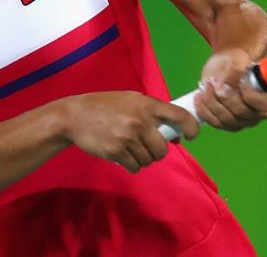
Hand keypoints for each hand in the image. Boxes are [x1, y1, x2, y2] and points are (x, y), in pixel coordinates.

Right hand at [59, 91, 199, 172]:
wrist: (74, 116)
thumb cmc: (106, 106)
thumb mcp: (131, 101)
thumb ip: (153, 114)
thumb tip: (175, 137)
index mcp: (147, 104)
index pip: (178, 115)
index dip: (191, 127)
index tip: (191, 136)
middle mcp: (140, 120)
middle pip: (162, 149)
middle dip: (157, 152)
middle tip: (147, 146)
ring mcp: (128, 137)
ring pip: (149, 160)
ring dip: (143, 159)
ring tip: (131, 149)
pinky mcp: (116, 151)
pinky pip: (135, 166)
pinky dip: (132, 165)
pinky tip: (123, 155)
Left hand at [195, 48, 266, 131]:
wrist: (225, 67)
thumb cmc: (236, 61)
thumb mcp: (237, 59)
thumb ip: (235, 69)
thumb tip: (224, 85)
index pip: (265, 105)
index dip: (251, 97)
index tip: (240, 82)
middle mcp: (260, 112)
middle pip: (242, 113)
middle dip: (226, 97)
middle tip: (215, 82)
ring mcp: (245, 121)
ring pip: (227, 119)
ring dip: (212, 102)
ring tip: (206, 85)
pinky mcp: (229, 124)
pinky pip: (216, 123)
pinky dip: (205, 110)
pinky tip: (199, 97)